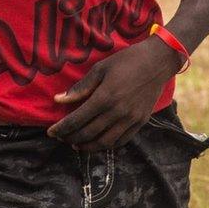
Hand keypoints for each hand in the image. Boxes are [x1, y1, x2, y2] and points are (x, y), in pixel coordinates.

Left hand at [47, 36, 184, 149]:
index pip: (77, 120)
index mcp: (105, 98)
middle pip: (89, 134)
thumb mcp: (100, 69)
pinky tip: (98, 142)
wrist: (158, 62)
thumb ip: (80, 87)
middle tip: (61, 137)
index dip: (61, 129)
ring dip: (88, 146)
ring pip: (105, 142)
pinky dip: (107, 145)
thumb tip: (58, 100)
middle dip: (71, 138)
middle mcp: (118, 112)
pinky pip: (122, 141)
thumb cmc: (126, 61)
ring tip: (76, 143)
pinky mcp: (140, 122)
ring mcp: (131, 119)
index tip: (50, 132)